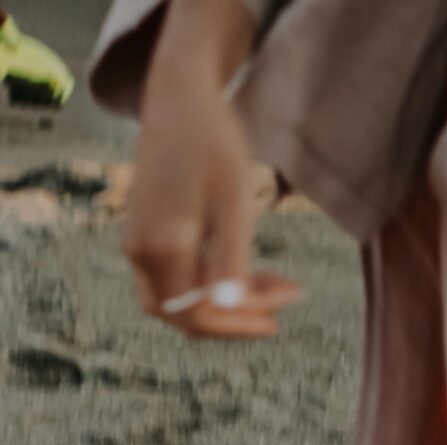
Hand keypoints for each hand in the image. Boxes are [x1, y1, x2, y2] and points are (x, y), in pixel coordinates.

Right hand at [124, 0, 298, 337]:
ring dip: (225, 305)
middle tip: (283, 298)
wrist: (179, 98)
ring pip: (179, 304)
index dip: (242, 322)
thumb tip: (230, 307)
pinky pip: (175, 282)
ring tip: (273, 285)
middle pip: (185, 318)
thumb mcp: (233, 198)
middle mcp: (141, 252)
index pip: (198, 314)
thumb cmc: (212, 141)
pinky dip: (211, 286)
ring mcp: (137, 245)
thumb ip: (231, 257)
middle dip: (236, 319)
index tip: (286, 307)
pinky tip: (247, 270)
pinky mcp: (143, 236)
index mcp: (162, 245)